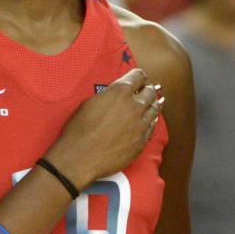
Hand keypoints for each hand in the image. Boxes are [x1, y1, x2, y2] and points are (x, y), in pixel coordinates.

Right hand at [46, 67, 162, 188]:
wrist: (80, 157)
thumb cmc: (78, 130)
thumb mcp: (88, 103)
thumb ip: (107, 96)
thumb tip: (114, 97)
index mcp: (119, 92)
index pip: (138, 76)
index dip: (138, 76)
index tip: (139, 78)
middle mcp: (134, 106)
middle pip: (150, 92)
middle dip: (148, 89)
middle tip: (149, 89)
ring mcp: (140, 124)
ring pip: (154, 109)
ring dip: (154, 103)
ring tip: (157, 101)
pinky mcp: (141, 141)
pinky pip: (152, 127)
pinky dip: (152, 120)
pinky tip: (152, 119)